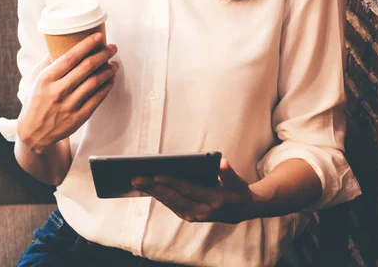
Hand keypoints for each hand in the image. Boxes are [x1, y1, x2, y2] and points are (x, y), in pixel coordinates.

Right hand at [17, 33, 118, 152]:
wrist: (34, 133)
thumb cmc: (36, 101)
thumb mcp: (35, 80)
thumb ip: (47, 61)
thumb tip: (59, 42)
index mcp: (47, 78)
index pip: (70, 57)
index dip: (87, 45)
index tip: (99, 36)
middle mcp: (59, 91)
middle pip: (87, 67)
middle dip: (103, 54)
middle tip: (112, 47)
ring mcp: (70, 105)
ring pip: (95, 82)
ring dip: (108, 70)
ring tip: (114, 63)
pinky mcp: (79, 117)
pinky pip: (98, 98)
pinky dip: (107, 86)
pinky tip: (111, 79)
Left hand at [132, 159, 255, 223]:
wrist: (242, 210)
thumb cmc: (238, 190)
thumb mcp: (237, 181)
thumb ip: (229, 173)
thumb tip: (223, 163)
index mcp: (214, 200)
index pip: (188, 189)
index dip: (172, 182)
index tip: (156, 176)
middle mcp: (202, 211)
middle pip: (174, 198)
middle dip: (154, 188)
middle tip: (136, 178)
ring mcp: (195, 216)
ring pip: (170, 203)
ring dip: (152, 193)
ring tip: (137, 182)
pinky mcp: (190, 216)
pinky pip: (172, 205)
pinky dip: (159, 196)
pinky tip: (148, 188)